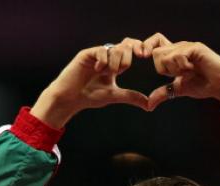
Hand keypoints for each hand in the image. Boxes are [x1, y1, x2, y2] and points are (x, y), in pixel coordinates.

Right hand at [31, 38, 149, 127]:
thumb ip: (131, 97)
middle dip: (128, 56)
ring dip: (115, 62)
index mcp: (115, 64)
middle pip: (125, 45)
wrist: (70, 98)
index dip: (139, 49)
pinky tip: (98, 70)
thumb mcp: (114, 95)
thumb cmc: (90, 97)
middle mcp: (107, 57)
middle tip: (123, 69)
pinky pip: (102, 50)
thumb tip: (149, 105)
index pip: (130, 49)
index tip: (144, 56)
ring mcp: (96, 54)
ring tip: (106, 73)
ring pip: (115, 49)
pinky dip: (104, 61)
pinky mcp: (86, 54)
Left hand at [146, 39, 219, 110]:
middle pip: (156, 53)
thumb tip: (148, 104)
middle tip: (179, 74)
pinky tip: (194, 70)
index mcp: (174, 54)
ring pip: (166, 55)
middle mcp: (180, 46)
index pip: (155, 43)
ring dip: (175, 69)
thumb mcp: (178, 89)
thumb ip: (163, 93)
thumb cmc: (203, 85)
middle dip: (163, 69)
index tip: (142, 57)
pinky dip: (183, 67)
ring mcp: (188, 46)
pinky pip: (178, 56)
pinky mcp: (195, 48)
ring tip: (189, 72)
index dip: (146, 47)